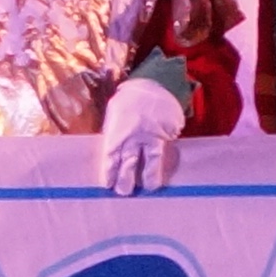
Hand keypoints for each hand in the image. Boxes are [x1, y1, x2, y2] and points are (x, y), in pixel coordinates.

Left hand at [98, 79, 185, 195]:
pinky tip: (164, 172)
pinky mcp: (167, 134)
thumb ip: (114, 133)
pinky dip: (164, 163)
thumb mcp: (115, 114)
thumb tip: (114, 152)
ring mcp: (152, 135)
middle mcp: (134, 135)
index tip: (108, 184)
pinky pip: (165, 151)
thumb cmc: (130, 100)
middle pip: (129, 162)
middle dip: (126, 179)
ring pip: (151, 160)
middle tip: (124, 192)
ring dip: (150, 176)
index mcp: (117, 130)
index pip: (111, 156)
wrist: (154, 84)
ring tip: (150, 188)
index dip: (110, 172)